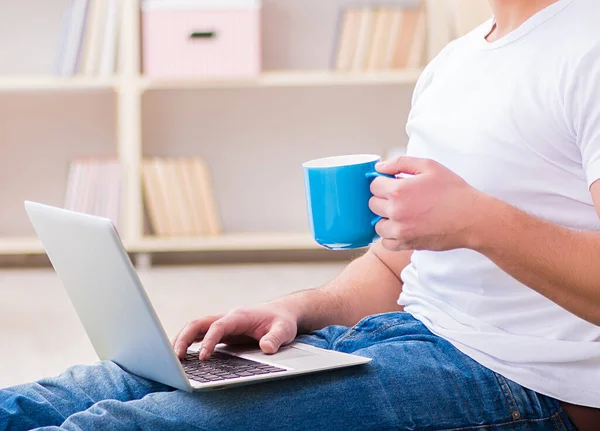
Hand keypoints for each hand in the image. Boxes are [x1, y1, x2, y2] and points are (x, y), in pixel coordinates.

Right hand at [171, 303, 298, 359]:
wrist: (283, 313)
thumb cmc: (282, 321)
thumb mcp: (284, 330)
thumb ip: (275, 338)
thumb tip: (266, 348)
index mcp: (239, 316)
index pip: (218, 326)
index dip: (208, 341)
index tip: (202, 358)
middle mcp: (227, 317)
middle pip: (198, 323)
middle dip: (184, 338)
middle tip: (174, 358)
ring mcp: (223, 324)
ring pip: (195, 327)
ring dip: (181, 340)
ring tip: (170, 359)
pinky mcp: (222, 332)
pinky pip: (200, 335)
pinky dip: (188, 343)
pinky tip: (180, 357)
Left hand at [369, 156, 484, 251]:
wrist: (472, 218)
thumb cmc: (453, 191)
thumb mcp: (429, 166)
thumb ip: (400, 163)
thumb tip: (379, 167)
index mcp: (398, 191)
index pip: (373, 185)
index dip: (383, 182)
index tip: (393, 184)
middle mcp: (396, 212)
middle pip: (372, 204)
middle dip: (383, 198)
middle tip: (401, 197)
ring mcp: (400, 231)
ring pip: (377, 224)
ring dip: (386, 218)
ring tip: (402, 213)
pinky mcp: (407, 244)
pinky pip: (386, 243)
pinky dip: (391, 236)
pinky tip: (403, 227)